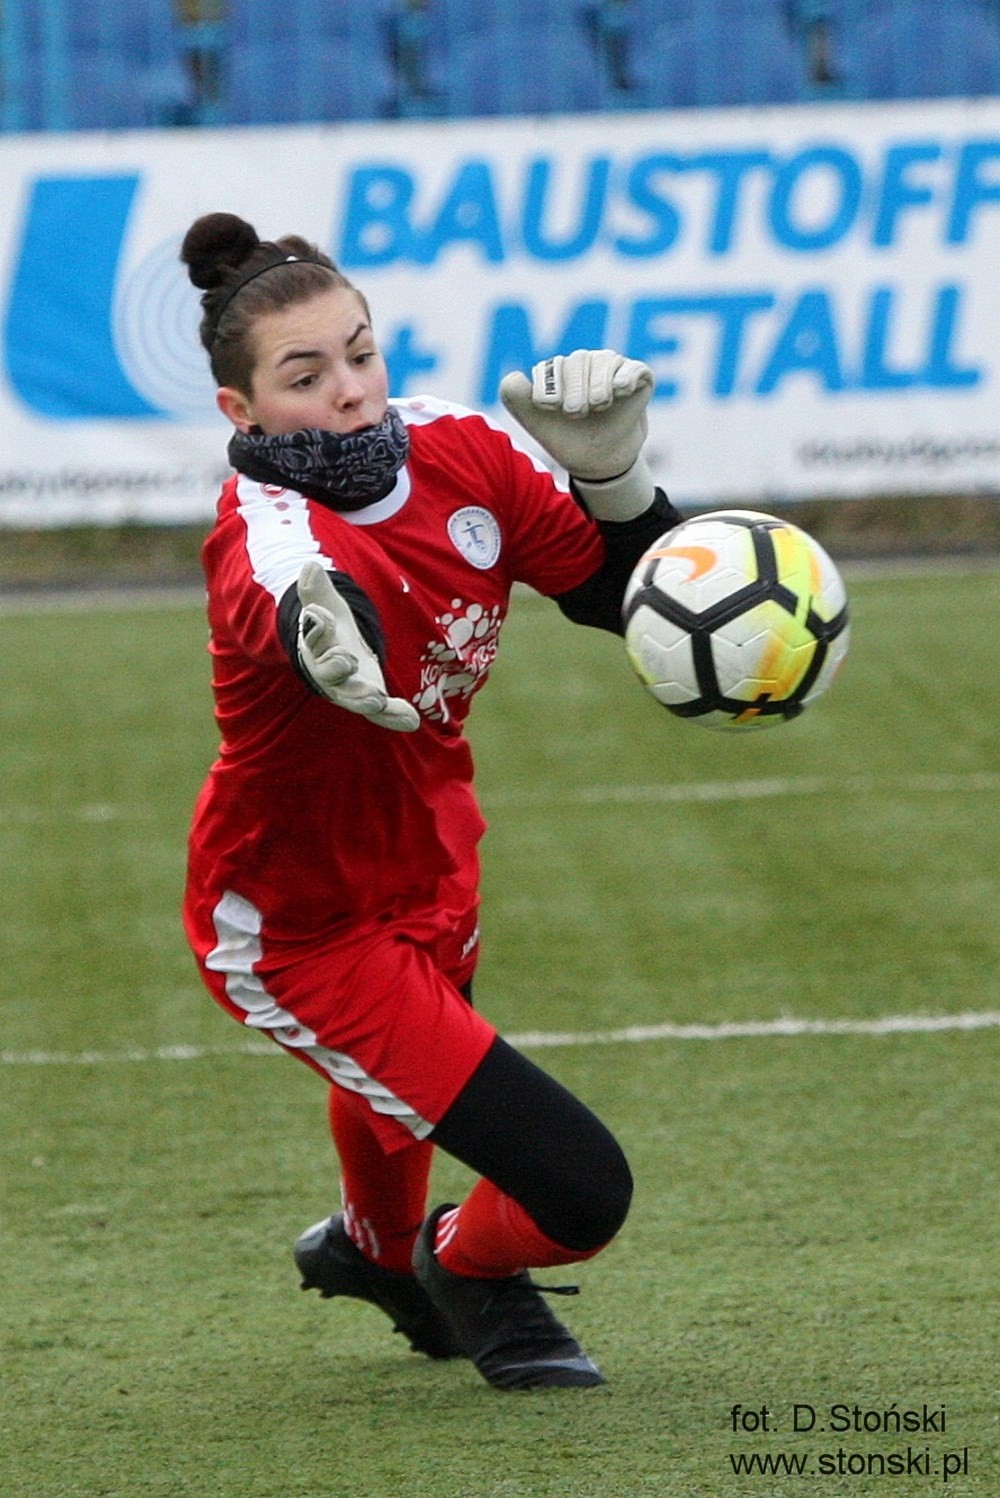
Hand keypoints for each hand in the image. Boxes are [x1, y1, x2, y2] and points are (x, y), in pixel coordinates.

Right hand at [296, 561, 418, 731]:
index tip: (319, 615)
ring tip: (377, 699)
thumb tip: (309, 566)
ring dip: (364, 698)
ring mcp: (349, 689)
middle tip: (346, 661)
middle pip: (328, 673)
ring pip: (352, 697)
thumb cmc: (328, 629)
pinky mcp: (369, 698)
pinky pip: (380, 713)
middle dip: (336, 667)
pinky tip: (410, 720)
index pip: (313, 637)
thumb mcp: (324, 605)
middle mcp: (329, 672)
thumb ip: (316, 590)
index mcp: (316, 646)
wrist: (335, 655)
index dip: (316, 626)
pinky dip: (394, 717)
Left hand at [500, 349, 652, 480]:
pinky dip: (626, 377)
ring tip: (598, 406)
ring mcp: (611, 368)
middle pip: (577, 361)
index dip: (550, 388)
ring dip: (598, 385)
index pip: (551, 368)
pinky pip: (634, 368)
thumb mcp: (537, 423)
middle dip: (575, 389)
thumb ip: (516, 399)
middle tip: (575, 414)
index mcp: (558, 371)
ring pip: (604, 361)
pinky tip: (621, 390)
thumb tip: (513, 376)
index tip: (551, 410)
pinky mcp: (638, 376)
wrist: (599, 462)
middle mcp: (585, 363)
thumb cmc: (567, 439)